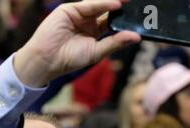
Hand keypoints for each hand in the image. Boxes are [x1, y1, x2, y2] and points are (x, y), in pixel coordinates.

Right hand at [13, 0, 140, 86]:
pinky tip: (117, 4)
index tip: (143, 17)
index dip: (126, 18)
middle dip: (123, 7)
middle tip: (142, 5)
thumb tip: (136, 37)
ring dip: (116, 2)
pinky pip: (89, 5)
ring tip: (131, 2)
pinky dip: (103, 3)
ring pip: (100, 4)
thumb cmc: (68, 59)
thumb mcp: (97, 52)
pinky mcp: (69, 10)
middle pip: (109, 9)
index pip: (113, 21)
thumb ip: (115, 42)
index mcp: (94, 31)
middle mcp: (87, 20)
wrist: (47, 60)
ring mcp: (78, 14)